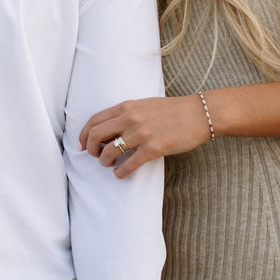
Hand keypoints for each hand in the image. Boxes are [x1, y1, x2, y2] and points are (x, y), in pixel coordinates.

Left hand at [79, 95, 212, 176]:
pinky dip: (120, 172)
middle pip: (95, 135)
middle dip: (90, 149)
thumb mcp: (144, 105)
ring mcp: (142, 133)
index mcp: (126, 106)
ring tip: (109, 164)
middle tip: (94, 156)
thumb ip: (126, 114)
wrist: (199, 113)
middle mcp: (130, 118)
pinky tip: (120, 174)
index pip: (94, 120)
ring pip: (109, 151)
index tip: (81, 145)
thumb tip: (108, 131)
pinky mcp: (154, 148)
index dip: (83, 135)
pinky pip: (129, 164)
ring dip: (104, 161)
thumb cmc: (172, 110)